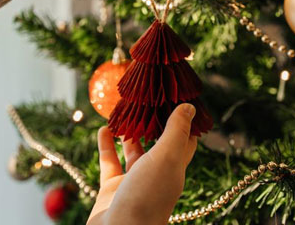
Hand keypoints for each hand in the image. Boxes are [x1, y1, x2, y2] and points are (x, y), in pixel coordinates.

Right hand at [87, 104, 197, 224]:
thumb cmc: (147, 197)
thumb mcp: (166, 158)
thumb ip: (176, 132)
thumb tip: (190, 107)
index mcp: (175, 168)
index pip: (185, 140)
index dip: (185, 119)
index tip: (179, 97)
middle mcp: (157, 174)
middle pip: (158, 143)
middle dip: (154, 122)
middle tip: (148, 98)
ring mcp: (135, 182)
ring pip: (134, 151)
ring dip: (129, 132)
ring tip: (125, 110)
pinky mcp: (113, 189)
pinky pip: (110, 162)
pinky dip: (107, 144)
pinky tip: (104, 128)